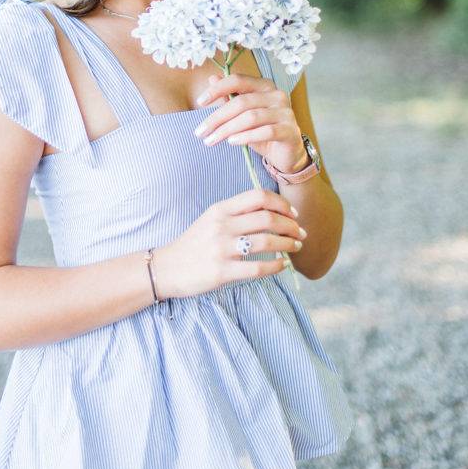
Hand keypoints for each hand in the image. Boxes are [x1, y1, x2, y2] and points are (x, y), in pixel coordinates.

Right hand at [152, 188, 306, 299]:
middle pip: (267, 218)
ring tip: (296, 248)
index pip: (258, 197)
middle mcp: (222, 226)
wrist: (167, 268)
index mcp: (220, 209)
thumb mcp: (211, 219)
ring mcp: (221, 249)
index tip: (293, 213)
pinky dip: (276, 266)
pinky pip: (258, 267)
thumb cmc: (194, 243)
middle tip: (300, 233)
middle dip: (291, 225)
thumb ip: (236, 213)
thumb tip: (270, 213)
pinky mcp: (222, 272)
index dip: (281, 203)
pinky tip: (282, 265)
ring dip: (287, 244)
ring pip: (266, 242)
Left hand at [193, 71, 306, 175]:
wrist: (287, 153)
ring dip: (227, 130)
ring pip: (251, 117)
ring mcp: (286, 112)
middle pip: (241, 102)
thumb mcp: (243, 114)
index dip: (218, 89)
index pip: (238, 80)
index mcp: (264, 85)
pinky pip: (265, 132)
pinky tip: (232, 142)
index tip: (200, 102)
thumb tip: (212, 78)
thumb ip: (229, 97)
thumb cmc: (262, 131)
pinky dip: (245, 137)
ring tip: (211, 140)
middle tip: (200, 132)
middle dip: (217, 117)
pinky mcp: (290, 131)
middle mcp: (277, 95)